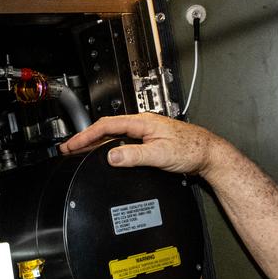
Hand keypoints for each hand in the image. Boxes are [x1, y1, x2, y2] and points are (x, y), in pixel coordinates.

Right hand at [60, 112, 227, 176]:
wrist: (208, 154)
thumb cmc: (191, 149)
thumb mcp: (160, 154)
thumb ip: (135, 155)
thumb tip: (112, 156)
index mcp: (142, 122)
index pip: (107, 126)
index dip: (86, 136)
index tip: (72, 145)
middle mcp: (142, 124)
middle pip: (107, 129)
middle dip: (86, 139)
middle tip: (69, 149)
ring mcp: (145, 132)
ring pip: (114, 135)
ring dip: (96, 143)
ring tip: (80, 151)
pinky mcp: (148, 141)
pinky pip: (123, 142)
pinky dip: (109, 147)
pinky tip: (105, 155)